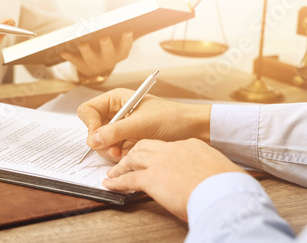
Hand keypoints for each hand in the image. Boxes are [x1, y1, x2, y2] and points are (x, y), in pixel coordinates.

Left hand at [60, 31, 133, 77]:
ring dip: (87, 51)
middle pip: (108, 53)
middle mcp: (108, 60)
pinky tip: (63, 52)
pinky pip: (75, 61)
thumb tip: (111, 18)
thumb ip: (116, 31)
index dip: (127, 40)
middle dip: (106, 45)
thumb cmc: (107, 48)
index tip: (128, 30)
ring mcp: (95, 63)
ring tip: (83, 44)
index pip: (125, 47)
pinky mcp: (82, 65)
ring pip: (90, 58)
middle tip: (104, 37)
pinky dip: (69, 56)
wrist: (96, 68)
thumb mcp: (114, 42)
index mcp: (119, 53)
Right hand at [77, 89, 210, 161]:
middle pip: (93, 130)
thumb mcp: (141, 124)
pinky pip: (114, 151)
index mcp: (116, 100)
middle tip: (115, 151)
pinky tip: (134, 154)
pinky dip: (121, 156)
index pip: (88, 110)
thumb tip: (92, 140)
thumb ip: (114, 131)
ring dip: (112, 151)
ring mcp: (121, 128)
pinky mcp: (128, 141)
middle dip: (102, 142)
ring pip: (102, 144)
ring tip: (126, 154)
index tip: (98, 138)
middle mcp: (116, 113)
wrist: (194, 130)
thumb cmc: (172, 119)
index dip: (90, 124)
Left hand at [103, 138, 244, 220]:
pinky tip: (110, 185)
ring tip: (113, 172)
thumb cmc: (228, 185)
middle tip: (125, 160)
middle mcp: (172, 149)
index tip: (153, 159)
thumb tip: (208, 179)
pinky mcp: (152, 179)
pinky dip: (117, 182)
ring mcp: (160, 162)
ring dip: (121, 166)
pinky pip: (128, 179)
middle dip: (133, 153)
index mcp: (190, 146)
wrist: (225, 192)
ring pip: (132, 158)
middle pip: (145, 146)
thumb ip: (208, 169)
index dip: (156, 153)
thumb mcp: (219, 170)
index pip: (167, 146)